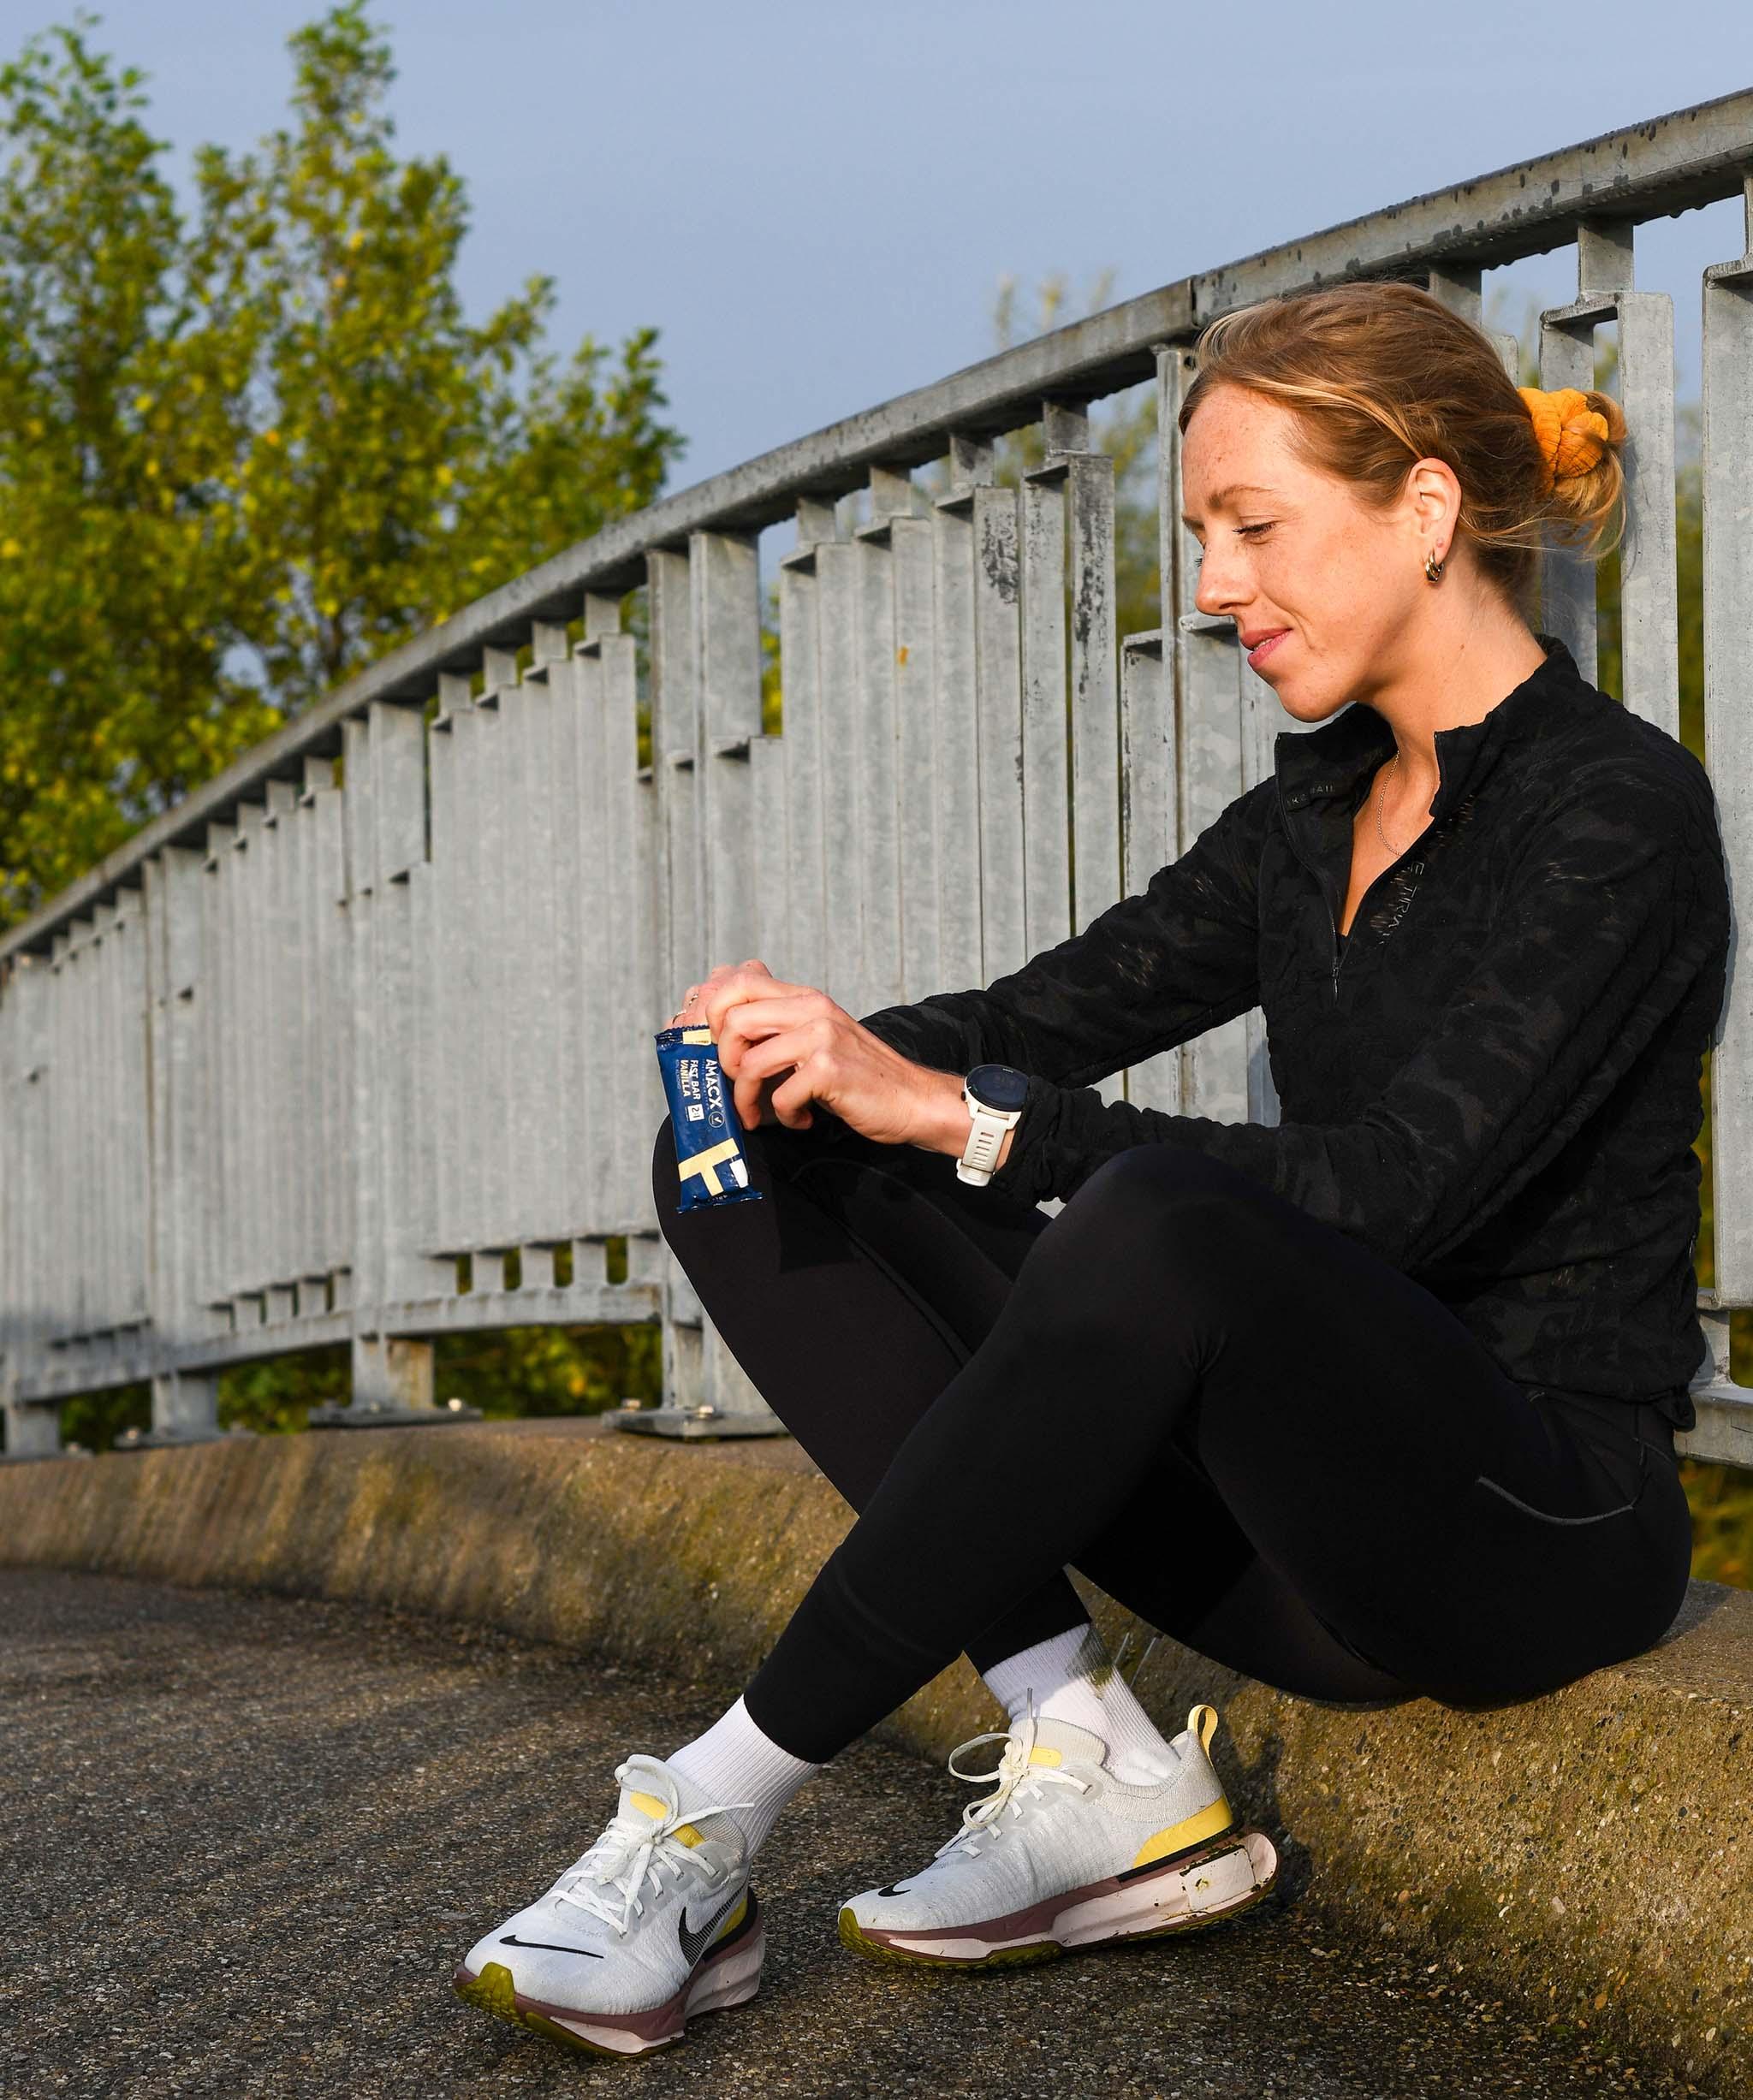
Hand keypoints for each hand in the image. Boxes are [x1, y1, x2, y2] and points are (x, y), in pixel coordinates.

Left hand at [671, 959, 958, 1148]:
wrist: (913, 1100)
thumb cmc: (860, 1075)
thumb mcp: (818, 1036)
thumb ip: (779, 1023)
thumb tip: (722, 1018)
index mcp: (803, 997)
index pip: (736, 981)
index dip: (710, 1014)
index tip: (716, 1050)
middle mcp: (811, 1008)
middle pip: (732, 1018)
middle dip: (723, 1059)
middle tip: (737, 1083)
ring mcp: (822, 1036)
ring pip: (750, 1061)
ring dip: (746, 1097)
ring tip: (759, 1114)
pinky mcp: (830, 1069)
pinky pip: (781, 1095)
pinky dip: (784, 1116)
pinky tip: (799, 1120)